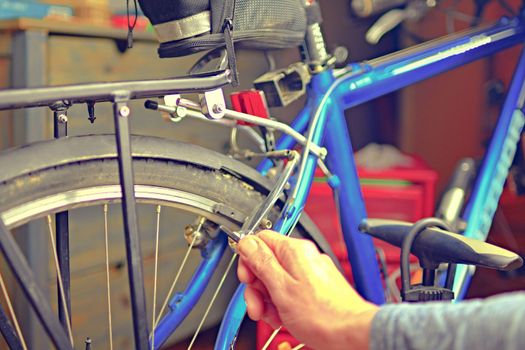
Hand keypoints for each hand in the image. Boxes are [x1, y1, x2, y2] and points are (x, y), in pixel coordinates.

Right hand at [237, 230, 378, 349]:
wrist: (351, 334)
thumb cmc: (322, 315)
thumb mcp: (281, 288)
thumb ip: (261, 262)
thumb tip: (246, 242)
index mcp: (294, 251)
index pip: (260, 239)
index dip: (248, 259)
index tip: (247, 278)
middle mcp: (304, 257)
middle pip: (267, 262)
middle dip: (257, 286)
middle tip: (258, 304)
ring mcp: (310, 273)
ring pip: (276, 279)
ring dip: (267, 299)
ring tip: (272, 315)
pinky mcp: (315, 288)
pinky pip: (290, 291)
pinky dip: (282, 304)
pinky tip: (283, 317)